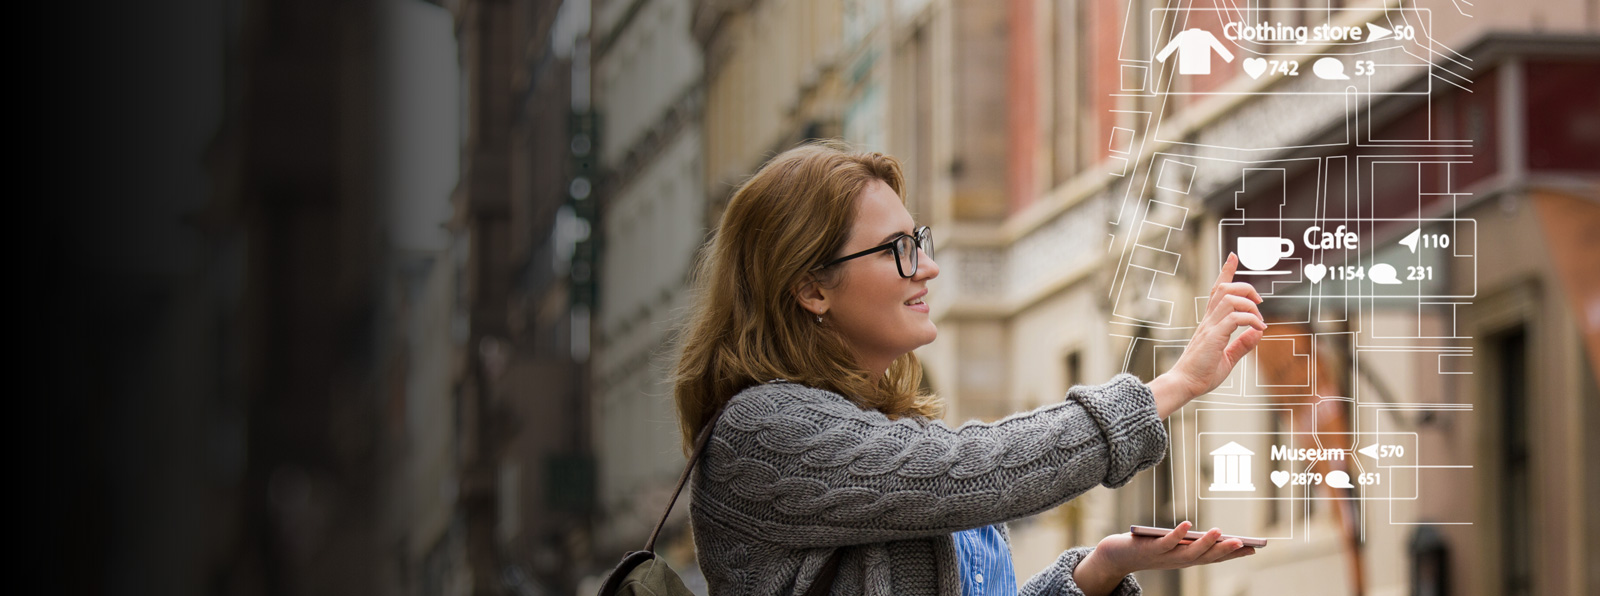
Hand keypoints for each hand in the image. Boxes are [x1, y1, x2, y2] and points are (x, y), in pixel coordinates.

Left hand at [1072, 522, 1255, 595]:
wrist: (1117, 557)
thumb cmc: (1147, 548)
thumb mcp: (1172, 546)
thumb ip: (1190, 542)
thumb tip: (1214, 533)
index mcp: (1186, 560)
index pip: (1213, 558)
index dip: (1233, 555)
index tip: (1253, 550)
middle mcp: (1178, 561)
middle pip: (1206, 557)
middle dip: (1226, 551)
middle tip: (1245, 544)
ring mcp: (1165, 557)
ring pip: (1189, 553)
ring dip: (1206, 543)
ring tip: (1220, 532)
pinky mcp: (1150, 549)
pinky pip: (1165, 542)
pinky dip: (1177, 534)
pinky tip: (1187, 524)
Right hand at [1150, 253, 1265, 417]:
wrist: (1184, 385)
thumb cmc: (1202, 374)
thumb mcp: (1228, 359)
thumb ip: (1242, 345)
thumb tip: (1258, 332)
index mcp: (1210, 324)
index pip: (1217, 290)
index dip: (1226, 272)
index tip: (1233, 256)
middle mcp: (1208, 321)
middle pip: (1224, 289)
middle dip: (1245, 287)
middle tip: (1260, 302)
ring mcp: (1209, 328)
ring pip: (1229, 298)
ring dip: (1249, 304)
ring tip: (1259, 319)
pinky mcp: (1213, 338)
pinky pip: (1234, 319)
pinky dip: (1250, 319)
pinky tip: (1258, 329)